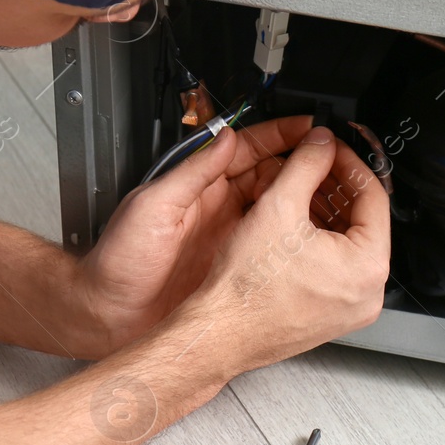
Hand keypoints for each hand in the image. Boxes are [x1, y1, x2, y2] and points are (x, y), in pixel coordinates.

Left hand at [72, 116, 316, 354]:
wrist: (108, 316)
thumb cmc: (117, 262)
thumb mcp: (154, 206)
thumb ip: (193, 172)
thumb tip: (226, 137)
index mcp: (196, 187)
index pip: (246, 150)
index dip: (279, 136)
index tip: (308, 128)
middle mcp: (217, 210)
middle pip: (270, 177)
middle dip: (303, 164)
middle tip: (334, 159)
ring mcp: (228, 240)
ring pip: (277, 211)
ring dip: (305, 200)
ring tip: (335, 194)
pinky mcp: (233, 271)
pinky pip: (272, 248)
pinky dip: (295, 239)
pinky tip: (315, 238)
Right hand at [175, 125, 390, 376]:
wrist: (219, 332)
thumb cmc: (247, 288)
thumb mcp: (279, 205)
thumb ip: (307, 163)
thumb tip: (322, 143)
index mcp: (368, 266)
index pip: (374, 196)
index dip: (349, 162)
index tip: (331, 147)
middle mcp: (367, 292)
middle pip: (362, 219)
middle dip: (335, 186)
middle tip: (313, 162)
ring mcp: (350, 307)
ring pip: (347, 242)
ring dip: (325, 210)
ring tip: (298, 188)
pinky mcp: (330, 314)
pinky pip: (334, 266)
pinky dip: (318, 240)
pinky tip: (292, 222)